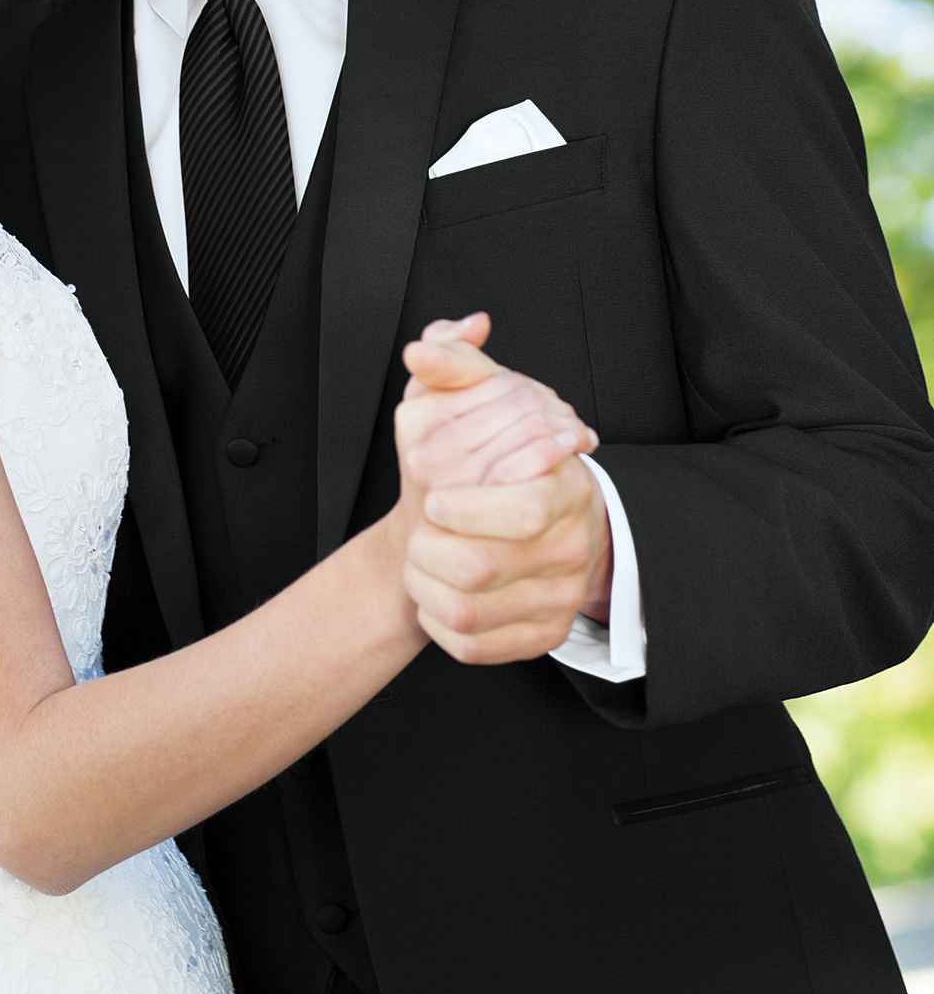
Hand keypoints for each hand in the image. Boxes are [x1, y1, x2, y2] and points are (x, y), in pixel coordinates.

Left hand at [394, 316, 611, 663]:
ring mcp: (558, 597)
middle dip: (428, 549)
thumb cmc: (502, 458)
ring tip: (424, 557)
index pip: (524, 507)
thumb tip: (423, 348)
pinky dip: (437, 622)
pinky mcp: (538, 637)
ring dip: (425, 584)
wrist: (529, 524)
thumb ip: (455, 365)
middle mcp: (570, 548)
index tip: (433, 499)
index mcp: (564, 488)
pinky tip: (436, 592)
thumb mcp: (484, 399)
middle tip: (422, 529)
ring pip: (467, 611)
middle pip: (480, 567)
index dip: (466, 508)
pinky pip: (471, 646)